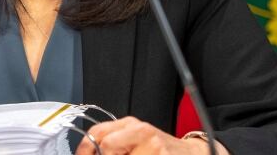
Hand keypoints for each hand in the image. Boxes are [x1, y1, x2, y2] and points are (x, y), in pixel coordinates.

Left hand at [75, 117, 224, 154]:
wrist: (191, 154)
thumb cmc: (159, 150)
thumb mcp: (134, 142)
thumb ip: (113, 146)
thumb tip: (91, 154)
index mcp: (129, 124)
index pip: (97, 133)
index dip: (84, 150)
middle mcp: (140, 130)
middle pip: (107, 146)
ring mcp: (153, 144)